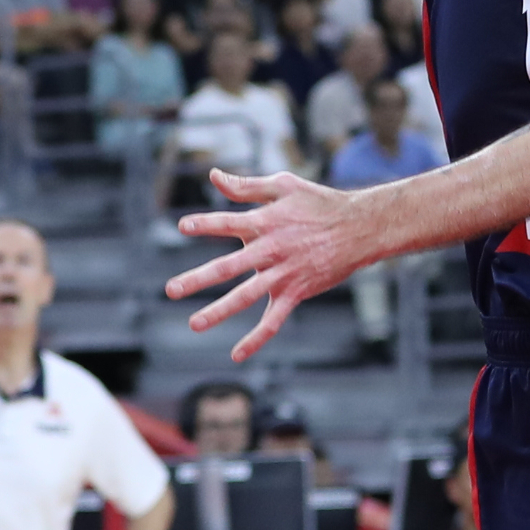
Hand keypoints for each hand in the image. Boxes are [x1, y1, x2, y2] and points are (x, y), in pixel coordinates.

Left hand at [167, 169, 363, 360]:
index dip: (205, 224)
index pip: (228, 222)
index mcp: (265, 222)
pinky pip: (273, 320)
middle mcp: (271, 250)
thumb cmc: (318, 203)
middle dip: (198, 279)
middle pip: (228, 266)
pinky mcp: (295, 292)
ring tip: (194, 324)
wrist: (357, 228)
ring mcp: (283, 273)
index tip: (182, 226)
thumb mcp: (284, 186)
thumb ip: (247, 186)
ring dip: (218, 311)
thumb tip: (214, 176)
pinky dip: (256, 338)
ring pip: (246, 296)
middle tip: (171, 289)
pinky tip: (237, 354)